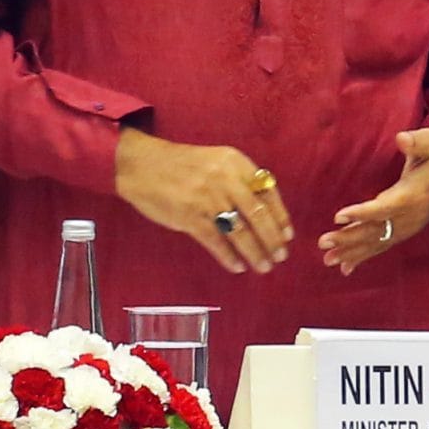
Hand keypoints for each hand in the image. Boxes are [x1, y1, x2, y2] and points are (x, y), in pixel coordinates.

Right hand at [113, 128, 293, 275]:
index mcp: (235, 162)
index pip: (268, 192)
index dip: (280, 216)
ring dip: (255, 253)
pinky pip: (216, 242)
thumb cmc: (180, 165)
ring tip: (263, 266)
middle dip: (272, 240)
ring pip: (240, 232)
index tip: (287, 235)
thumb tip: (263, 211)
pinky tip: (236, 266)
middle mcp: (225, 179)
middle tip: (280, 256)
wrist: (141, 165)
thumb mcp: (215, 161)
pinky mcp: (190, 217)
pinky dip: (228, 256)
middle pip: (258, 215)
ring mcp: (207, 199)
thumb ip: (238, 180)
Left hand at [320, 128, 428, 275]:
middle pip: (375, 230)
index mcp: (412, 196)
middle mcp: (408, 217)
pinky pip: (382, 247)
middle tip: (323, 242)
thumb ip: (418, 141)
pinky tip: (345, 269)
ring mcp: (406, 228)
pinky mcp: (402, 232)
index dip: (362, 213)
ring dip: (351, 252)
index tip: (338, 217)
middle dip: (348, 238)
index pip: (384, 208)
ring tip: (327, 259)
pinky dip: (363, 258)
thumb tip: (402, 138)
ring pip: (376, 243)